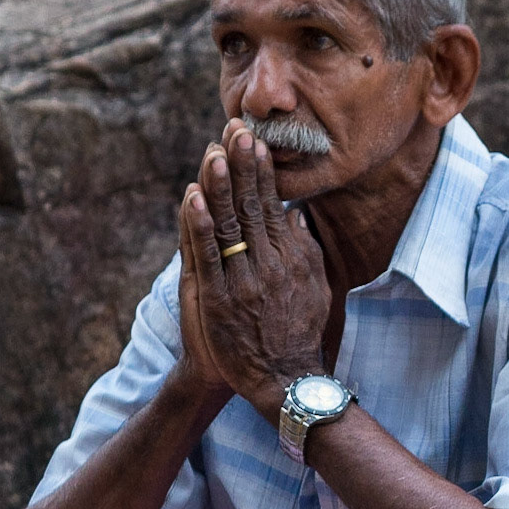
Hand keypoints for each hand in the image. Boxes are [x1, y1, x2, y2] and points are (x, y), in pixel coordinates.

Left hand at [177, 121, 330, 420]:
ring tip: (213, 152)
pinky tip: (193, 200)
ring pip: (229, 225)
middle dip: (241, 165)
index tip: (254, 139)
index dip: (261, 170)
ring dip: (220, 187)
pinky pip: (208, 258)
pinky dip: (200, 228)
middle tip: (234, 128)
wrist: (285, 380)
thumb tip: (297, 216)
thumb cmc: (300, 334)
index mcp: (290, 258)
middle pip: (251, 206)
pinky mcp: (220, 301)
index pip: (272, 204)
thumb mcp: (316, 288)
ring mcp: (243, 282)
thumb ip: (306, 250)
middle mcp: (269, 265)